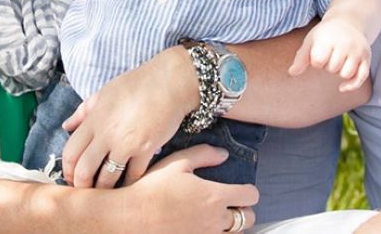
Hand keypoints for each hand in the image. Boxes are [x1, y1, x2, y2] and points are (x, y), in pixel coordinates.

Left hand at [61, 46, 198, 187]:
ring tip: (105, 190)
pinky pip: (133, 175)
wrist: (170, 82)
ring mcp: (126, 144)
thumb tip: (67, 126)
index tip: (71, 176)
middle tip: (85, 190)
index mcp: (94, 119)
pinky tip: (128, 183)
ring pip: (107, 178)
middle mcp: (107, 134)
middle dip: (81, 185)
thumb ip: (84, 111)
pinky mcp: (146, 150)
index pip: (70, 151)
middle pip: (84, 170)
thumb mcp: (104, 92)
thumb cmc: (138, 84)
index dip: (67, 169)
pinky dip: (129, 183)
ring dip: (104, 188)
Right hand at [124, 145, 257, 232]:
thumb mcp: (177, 163)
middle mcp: (215, 220)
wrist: (130, 217)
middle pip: (248, 219)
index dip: (248, 191)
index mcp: (214, 196)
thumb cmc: (151, 189)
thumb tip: (224, 154)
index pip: (250, 196)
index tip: (241, 189)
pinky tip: (202, 227)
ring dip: (230, 226)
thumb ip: (204, 154)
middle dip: (243, 211)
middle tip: (231, 205)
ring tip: (216, 217)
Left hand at [288, 17, 372, 91]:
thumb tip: (292, 73)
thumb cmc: (325, 34)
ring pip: (346, 74)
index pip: (318, 60)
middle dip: (328, 65)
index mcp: (329, 38)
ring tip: (338, 61)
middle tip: (330, 54)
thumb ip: (301, 57)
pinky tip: (341, 87)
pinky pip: (361, 78)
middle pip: (332, 68)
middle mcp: (345, 43)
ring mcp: (357, 51)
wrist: (348, 22)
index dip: (315, 61)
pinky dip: (351, 86)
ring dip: (339, 72)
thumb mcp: (311, 41)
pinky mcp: (366, 58)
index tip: (317, 52)